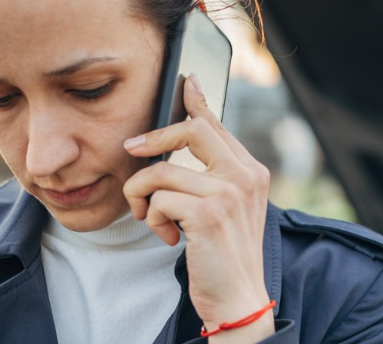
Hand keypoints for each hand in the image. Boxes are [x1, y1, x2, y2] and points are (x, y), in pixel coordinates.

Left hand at [122, 75, 274, 342]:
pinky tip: (166, 237)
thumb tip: (178, 144)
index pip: (217, 125)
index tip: (185, 81)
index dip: (196, 101)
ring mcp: (229, 194)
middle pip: (191, 130)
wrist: (239, 300)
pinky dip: (153, 219)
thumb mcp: (225, 210)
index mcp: (251, 172)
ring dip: (144, 197)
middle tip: (131, 151)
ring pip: (162, 172)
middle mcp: (245, 177)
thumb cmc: (224, 256)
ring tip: (151, 219)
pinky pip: (159, 199)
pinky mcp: (208, 215)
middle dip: (153, 139)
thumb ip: (211, 177)